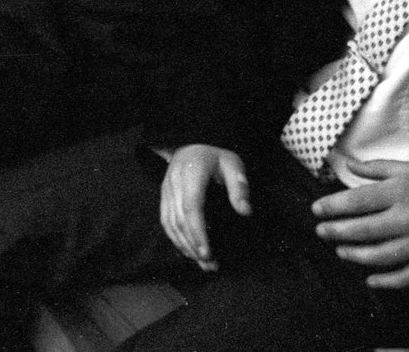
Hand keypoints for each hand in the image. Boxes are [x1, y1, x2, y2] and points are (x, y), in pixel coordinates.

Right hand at [160, 145, 250, 271]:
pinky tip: (187, 251)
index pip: (191, 207)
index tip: (208, 253)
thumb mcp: (233, 164)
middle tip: (210, 265)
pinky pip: (165, 221)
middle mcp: (174, 182)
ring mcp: (165, 190)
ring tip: (201, 263)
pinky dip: (175, 239)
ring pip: (169, 223)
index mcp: (191, 172)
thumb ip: (240, 186)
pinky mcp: (163, 196)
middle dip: (193, 244)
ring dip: (184, 245)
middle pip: (179, 219)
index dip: (198, 232)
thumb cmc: (215, 157)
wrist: (191, 143)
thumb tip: (245, 212)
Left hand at [312, 160, 408, 288]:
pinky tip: (371, 280)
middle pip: (363, 230)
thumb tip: (349, 166)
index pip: (357, 200)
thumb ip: (380, 168)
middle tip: (321, 232)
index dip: (333, 206)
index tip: (316, 210)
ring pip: (380, 256)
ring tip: (341, 251)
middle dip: (336, 232)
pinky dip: (386, 281)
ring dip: (355, 255)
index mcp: (403, 191)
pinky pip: (407, 277)